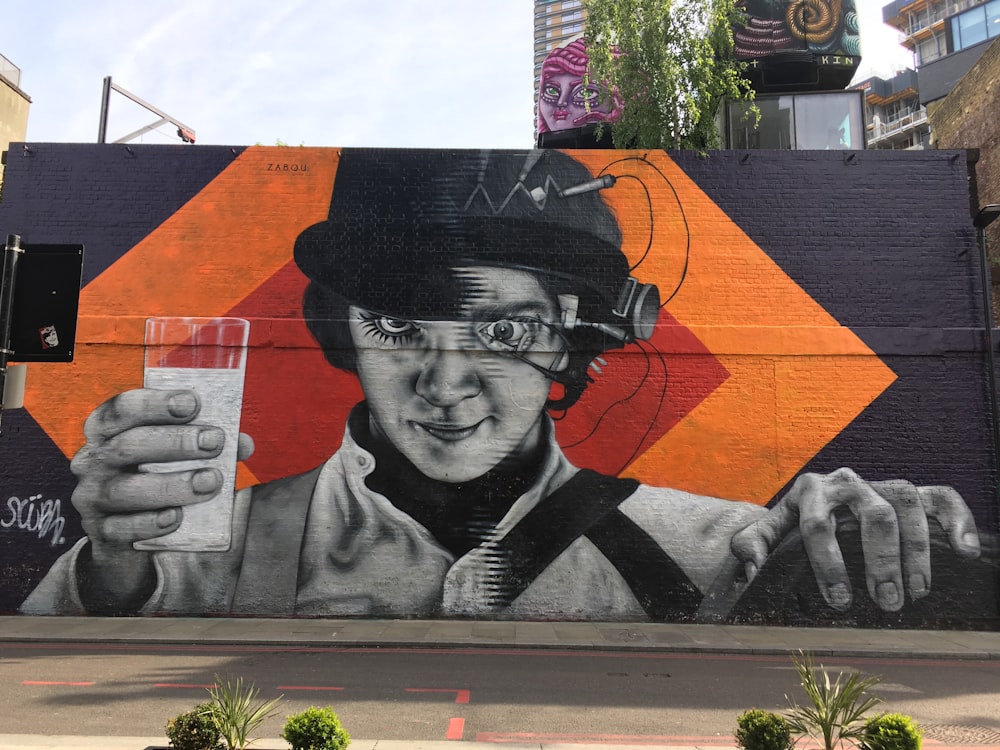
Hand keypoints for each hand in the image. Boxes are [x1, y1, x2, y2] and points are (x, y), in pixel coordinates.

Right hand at [70, 388, 253, 610]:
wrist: (131, 536)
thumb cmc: (159, 480)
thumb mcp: (178, 458)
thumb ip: (208, 446)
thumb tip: (243, 444)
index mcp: (108, 432)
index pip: (122, 409)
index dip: (155, 403)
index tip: (192, 403)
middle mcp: (93, 460)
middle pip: (127, 445)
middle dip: (174, 441)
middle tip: (215, 441)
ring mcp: (92, 498)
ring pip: (124, 489)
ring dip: (171, 484)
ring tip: (211, 481)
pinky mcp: (100, 534)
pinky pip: (121, 529)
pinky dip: (150, 522)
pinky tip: (176, 517)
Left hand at [729, 468, 980, 611]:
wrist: (810, 501)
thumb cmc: (787, 526)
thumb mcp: (763, 532)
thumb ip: (751, 547)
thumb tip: (753, 569)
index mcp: (809, 490)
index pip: (819, 525)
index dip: (828, 564)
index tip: (839, 600)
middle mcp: (847, 482)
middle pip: (873, 515)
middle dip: (881, 561)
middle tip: (886, 602)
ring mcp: (880, 484)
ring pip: (907, 506)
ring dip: (916, 550)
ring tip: (916, 591)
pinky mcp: (909, 492)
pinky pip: (940, 497)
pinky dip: (957, 519)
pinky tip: (965, 551)